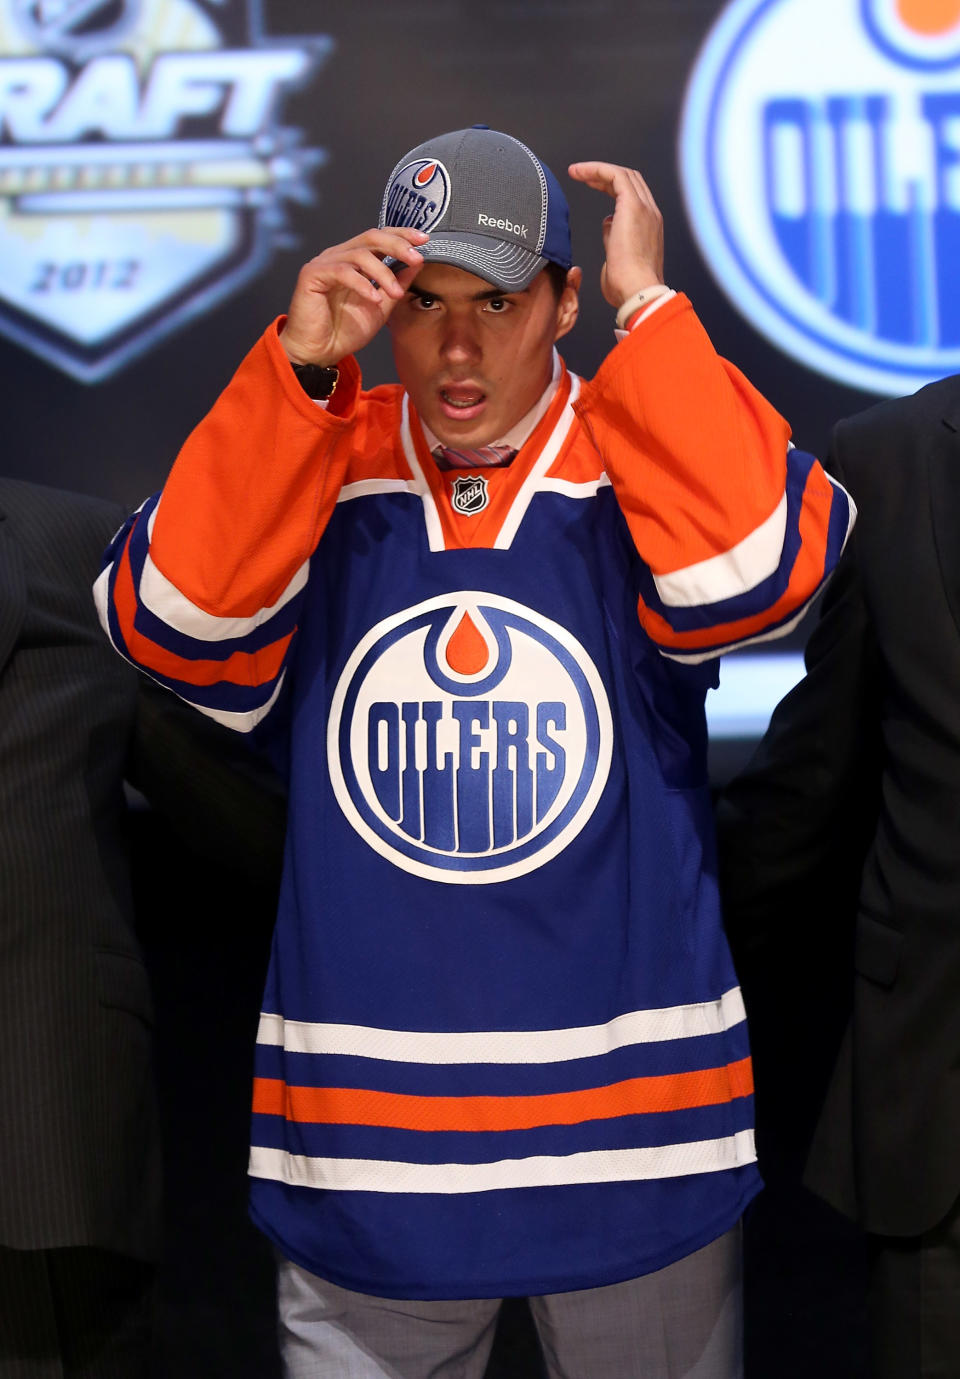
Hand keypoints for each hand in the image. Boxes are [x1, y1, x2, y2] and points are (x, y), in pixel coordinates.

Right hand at [279, 228, 428, 365]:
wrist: (318, 353)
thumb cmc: (344, 332)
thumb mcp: (381, 307)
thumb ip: (397, 284)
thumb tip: (417, 264)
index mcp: (353, 260)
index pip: (379, 238)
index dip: (401, 235)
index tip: (424, 240)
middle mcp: (338, 256)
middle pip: (371, 237)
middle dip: (397, 245)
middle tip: (416, 258)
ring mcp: (324, 263)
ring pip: (359, 254)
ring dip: (383, 272)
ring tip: (395, 293)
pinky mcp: (312, 275)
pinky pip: (342, 272)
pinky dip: (362, 284)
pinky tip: (374, 298)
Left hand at [567, 162, 663, 307]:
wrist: (637, 292)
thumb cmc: (626, 287)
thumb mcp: (616, 258)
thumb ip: (613, 237)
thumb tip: (607, 224)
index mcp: (649, 226)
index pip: (632, 195)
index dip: (610, 186)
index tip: (591, 186)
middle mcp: (650, 213)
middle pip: (630, 180)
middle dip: (604, 175)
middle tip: (581, 176)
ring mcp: (644, 208)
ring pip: (623, 174)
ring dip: (597, 170)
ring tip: (577, 172)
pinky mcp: (633, 206)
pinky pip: (615, 176)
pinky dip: (597, 170)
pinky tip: (580, 172)